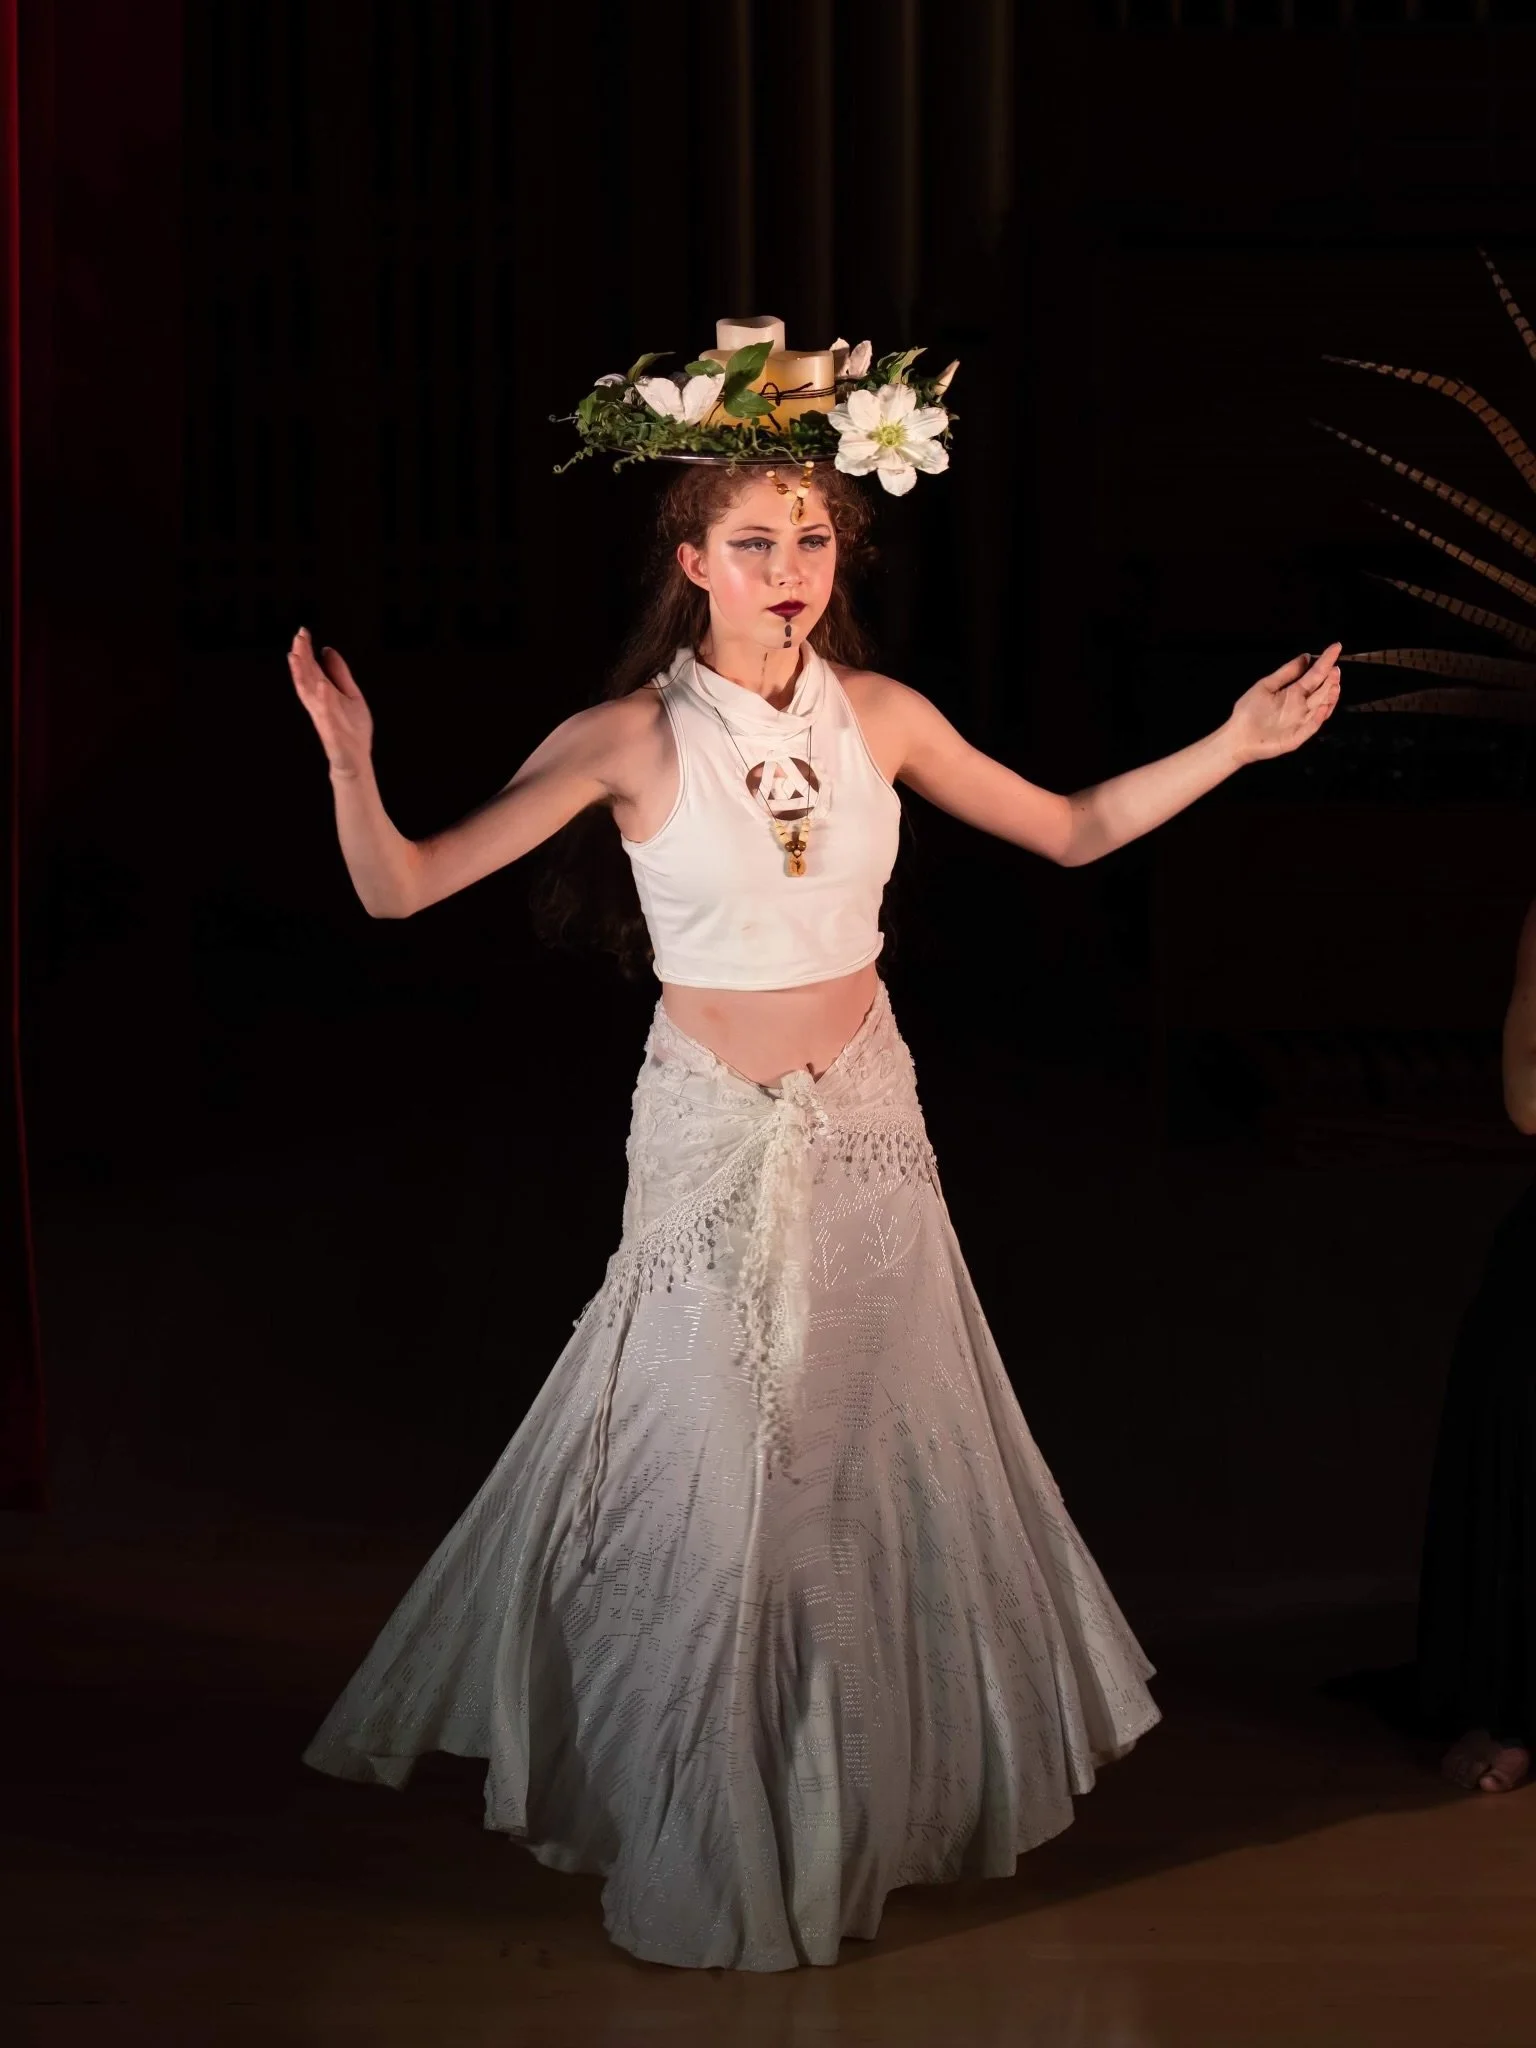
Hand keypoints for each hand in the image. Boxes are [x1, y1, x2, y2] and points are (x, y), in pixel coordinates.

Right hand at [288, 626, 373, 778]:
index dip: (306, 651)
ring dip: (303, 674)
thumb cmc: (351, 728)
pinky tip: (322, 685)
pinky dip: (324, 699)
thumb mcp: (350, 694)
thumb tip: (327, 650)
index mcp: (324, 694)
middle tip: (298, 637)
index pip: (312, 669)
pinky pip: (326, 714)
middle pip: (306, 677)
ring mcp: (324, 717)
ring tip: (298, 655)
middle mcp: (319, 704)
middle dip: (301, 657)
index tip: (303, 632)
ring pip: (309, 693)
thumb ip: (339, 673)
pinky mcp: (332, 732)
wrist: (355, 759)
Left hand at [1225, 642, 1341, 765]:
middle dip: (1330, 680)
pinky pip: (1310, 727)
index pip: (1314, 675)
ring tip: (1335, 685)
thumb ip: (1286, 673)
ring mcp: (1300, 722)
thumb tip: (1306, 656)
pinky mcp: (1296, 737)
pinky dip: (1317, 718)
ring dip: (1329, 697)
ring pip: (1321, 708)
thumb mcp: (1266, 686)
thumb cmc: (1249, 711)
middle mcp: (1301, 706)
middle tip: (1336, 669)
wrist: (1237, 737)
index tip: (1336, 647)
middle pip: (1321, 692)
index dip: (1325, 661)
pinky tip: (1323, 707)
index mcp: (1294, 692)